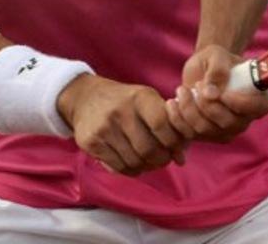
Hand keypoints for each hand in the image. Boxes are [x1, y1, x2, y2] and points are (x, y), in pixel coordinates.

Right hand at [57, 74, 187, 175]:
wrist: (85, 98)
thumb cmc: (125, 102)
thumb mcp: (146, 100)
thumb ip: (168, 124)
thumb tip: (182, 158)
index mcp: (140, 97)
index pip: (161, 124)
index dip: (172, 142)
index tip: (175, 148)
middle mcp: (120, 111)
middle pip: (149, 149)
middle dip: (161, 159)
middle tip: (163, 159)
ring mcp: (104, 128)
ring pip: (135, 162)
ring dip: (146, 167)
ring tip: (148, 161)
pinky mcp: (91, 142)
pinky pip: (118, 167)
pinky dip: (131, 170)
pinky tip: (133, 162)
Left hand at [166, 45, 267, 143]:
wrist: (201, 71)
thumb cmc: (215, 60)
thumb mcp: (217, 55)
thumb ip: (218, 69)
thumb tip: (211, 92)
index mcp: (259, 96)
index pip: (259, 108)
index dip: (241, 104)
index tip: (223, 92)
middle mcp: (246, 118)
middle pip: (229, 123)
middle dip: (207, 105)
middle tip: (197, 84)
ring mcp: (227, 131)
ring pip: (207, 130)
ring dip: (189, 109)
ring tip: (181, 89)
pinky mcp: (207, 136)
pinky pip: (191, 135)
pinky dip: (178, 119)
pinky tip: (174, 102)